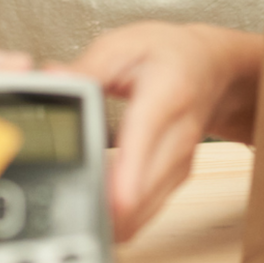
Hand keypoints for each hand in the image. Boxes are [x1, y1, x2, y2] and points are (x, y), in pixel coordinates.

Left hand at [66, 23, 262, 241]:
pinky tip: (91, 204)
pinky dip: (116, 215)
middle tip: (58, 206)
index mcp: (165, 97)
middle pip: (143, 191)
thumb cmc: (167, 56)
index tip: (109, 204)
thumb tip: (53, 80)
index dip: (127, 177)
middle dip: (100, 207)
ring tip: (68, 205)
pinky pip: (144, 212)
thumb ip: (87, 68)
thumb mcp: (124, 45)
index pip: (147, 141)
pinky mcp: (175, 182)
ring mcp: (179, 165)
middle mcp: (178, 138)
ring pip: (143, 212)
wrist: (210, 68)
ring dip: (106, 217)